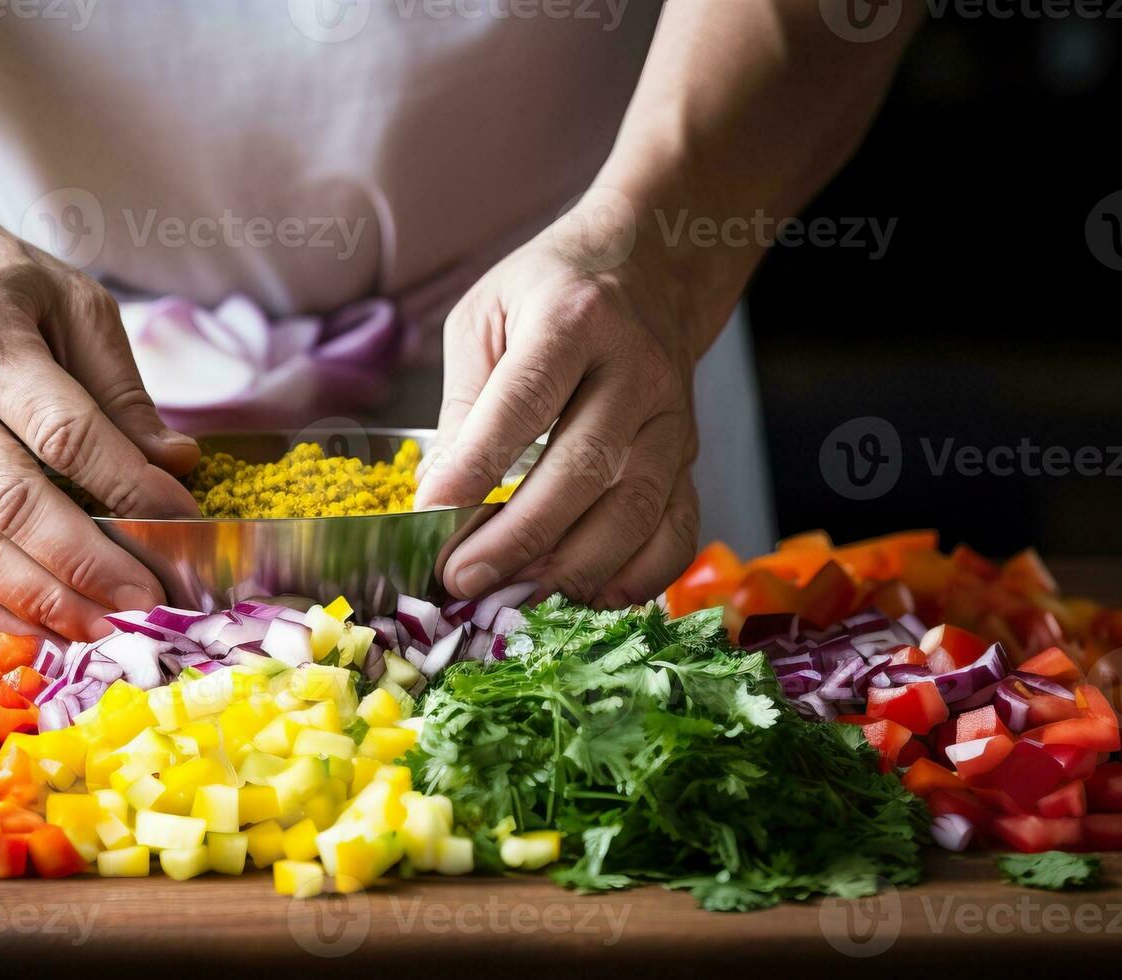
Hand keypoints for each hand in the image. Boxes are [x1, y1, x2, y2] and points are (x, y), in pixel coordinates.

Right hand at [0, 208, 198, 639]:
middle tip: (148, 602)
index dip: (127, 485)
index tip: (182, 521)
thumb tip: (177, 466)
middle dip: (87, 564)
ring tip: (103, 631)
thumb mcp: (74, 306)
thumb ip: (123, 392)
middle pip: (11, 503)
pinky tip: (35, 637)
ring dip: (39, 604)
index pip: (64, 432)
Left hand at [416, 203, 701, 607]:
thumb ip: (464, 403)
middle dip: (519, 536)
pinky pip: (677, 531)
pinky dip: (635, 578)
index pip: (526, 401)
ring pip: (635, 510)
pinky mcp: (690, 459)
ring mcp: (672, 420)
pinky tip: (585, 598)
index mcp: (573, 321)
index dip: (479, 464)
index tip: (431, 513)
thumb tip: (439, 498)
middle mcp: (635, 371)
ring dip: (571, 567)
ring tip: (512, 597)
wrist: (648, 269)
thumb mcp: (484, 318)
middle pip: (585, 468)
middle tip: (462, 577)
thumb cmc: (547, 296)